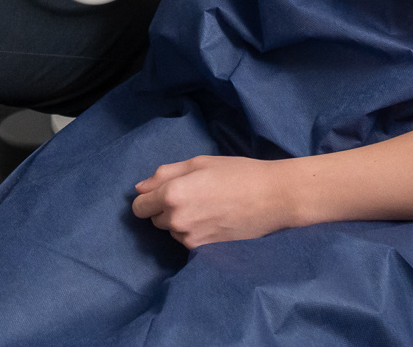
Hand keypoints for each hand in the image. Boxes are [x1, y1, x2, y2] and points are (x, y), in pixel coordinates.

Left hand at [130, 155, 298, 248]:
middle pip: (154, 219)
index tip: (161, 193)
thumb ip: (165, 174)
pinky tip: (212, 219)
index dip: (148, 198)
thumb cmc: (237, 173)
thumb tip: (140, 189)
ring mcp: (189, 237)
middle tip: (191, 194)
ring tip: (205, 206)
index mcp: (172, 193)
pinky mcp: (203, 249)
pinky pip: (186, 240)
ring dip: (179, 221)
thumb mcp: (199, 163)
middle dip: (165, 208)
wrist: (272, 198)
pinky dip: (192, 231)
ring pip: (170, 230)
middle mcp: (176, 219)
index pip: (139, 206)